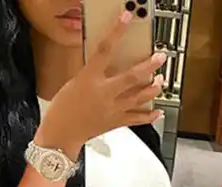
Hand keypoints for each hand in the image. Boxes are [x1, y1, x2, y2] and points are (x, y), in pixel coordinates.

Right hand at [35, 11, 166, 157]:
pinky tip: (158, 111)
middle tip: (160, 58)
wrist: (61, 134)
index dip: (116, 32)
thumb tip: (104, 61)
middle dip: (149, 66)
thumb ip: (91, 71)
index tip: (126, 18)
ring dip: (153, 88)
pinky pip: (136, 120)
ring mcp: (112, 109)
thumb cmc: (63, 109)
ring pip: (139, 97)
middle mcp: (104, 93)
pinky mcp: (115, 122)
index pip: (105, 50)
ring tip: (161, 80)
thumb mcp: (73, 83)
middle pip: (132, 77)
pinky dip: (149, 116)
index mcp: (89, 79)